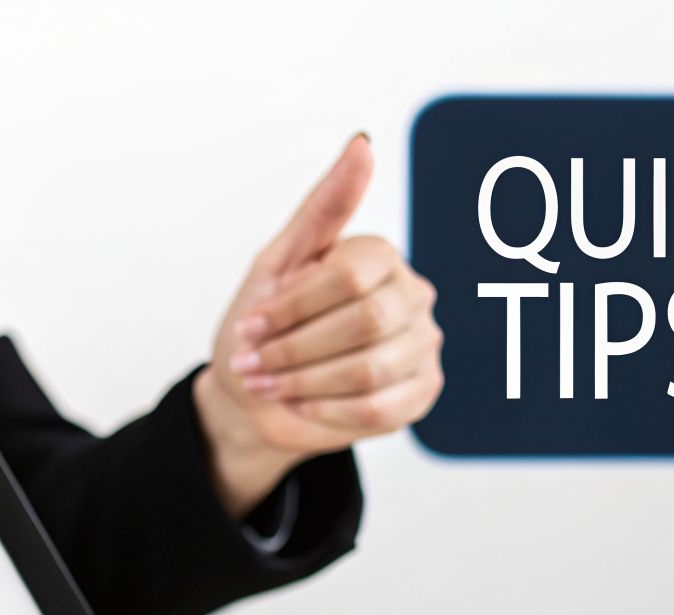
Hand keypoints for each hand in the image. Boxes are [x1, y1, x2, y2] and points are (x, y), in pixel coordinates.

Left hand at [195, 133, 443, 518]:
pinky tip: (301, 406)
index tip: (251, 325)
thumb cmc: (265, 325)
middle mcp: (411, 295)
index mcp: (380, 256)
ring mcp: (423, 345)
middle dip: (296, 349)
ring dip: (305, 383)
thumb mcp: (279, 262)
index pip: (350, 273)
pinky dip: (327, 412)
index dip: (293, 306)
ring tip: (269, 386)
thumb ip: (323, 207)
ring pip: (369, 369)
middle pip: (364, 322)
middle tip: (254, 363)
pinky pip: (380, 409)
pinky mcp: (421, 393)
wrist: (257, 396)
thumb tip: (363, 142)